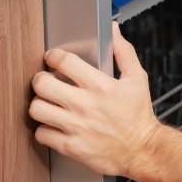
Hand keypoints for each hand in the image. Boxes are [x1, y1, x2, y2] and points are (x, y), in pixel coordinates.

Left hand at [29, 22, 163, 177]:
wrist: (143, 150)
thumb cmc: (138, 116)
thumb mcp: (137, 79)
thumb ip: (123, 52)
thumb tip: (112, 31)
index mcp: (101, 86)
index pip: (65, 61)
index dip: (53, 56)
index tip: (52, 59)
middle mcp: (86, 105)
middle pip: (42, 84)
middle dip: (41, 80)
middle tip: (46, 82)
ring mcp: (76, 127)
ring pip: (37, 109)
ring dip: (40, 104)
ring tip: (48, 104)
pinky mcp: (71, 147)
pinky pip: (42, 134)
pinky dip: (44, 130)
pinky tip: (54, 126)